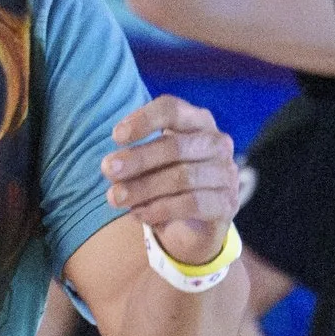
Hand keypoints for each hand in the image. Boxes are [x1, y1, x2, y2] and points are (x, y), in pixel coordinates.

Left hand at [105, 95, 238, 266]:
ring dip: (143, 188)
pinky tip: (138, 214)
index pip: (172, 109)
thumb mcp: (151, 164)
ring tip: (115, 198)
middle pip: (175, 146)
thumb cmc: (168, 183)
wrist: (194, 226)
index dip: (144, 119)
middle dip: (138, 158)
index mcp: (197, 121)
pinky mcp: (228, 203)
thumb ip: (134, 159)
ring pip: (182, 177)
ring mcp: (226, 173)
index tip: (116, 137)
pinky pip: (192, 204)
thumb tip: (111, 167)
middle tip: (107, 170)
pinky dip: (161, 209)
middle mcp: (217, 143)